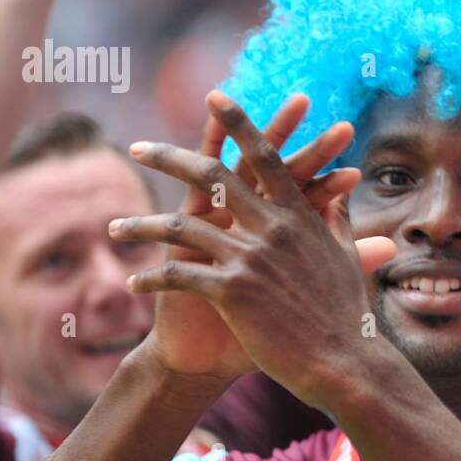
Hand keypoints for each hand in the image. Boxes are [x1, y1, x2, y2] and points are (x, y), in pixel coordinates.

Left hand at [115, 92, 394, 384]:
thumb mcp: (346, 257)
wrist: (345, 364)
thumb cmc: (347, 316)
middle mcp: (274, 229)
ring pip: (182, 225)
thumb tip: (340, 190)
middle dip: (169, 158)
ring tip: (113, 227)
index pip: (266, 157)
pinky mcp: (234, 293)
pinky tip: (133, 282)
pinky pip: (180, 275)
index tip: (214, 97)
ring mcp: (252, 258)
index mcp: (300, 217)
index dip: (239, 123)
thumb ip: (337, 220)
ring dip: (141, 225)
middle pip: (213, 177)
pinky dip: (153, 277)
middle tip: (140, 148)